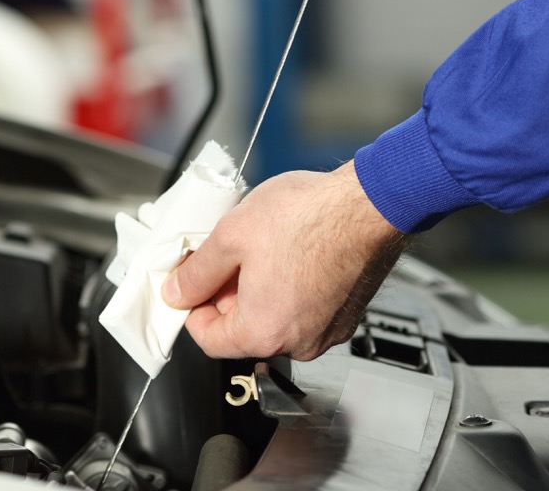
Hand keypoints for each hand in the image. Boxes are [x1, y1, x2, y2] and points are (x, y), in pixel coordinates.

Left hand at [161, 160, 406, 360]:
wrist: (370, 204)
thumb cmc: (312, 217)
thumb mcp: (231, 235)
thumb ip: (197, 271)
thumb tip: (178, 291)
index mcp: (263, 332)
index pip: (208, 340)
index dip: (193, 307)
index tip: (192, 284)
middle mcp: (299, 343)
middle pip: (244, 330)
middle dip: (230, 294)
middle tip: (229, 255)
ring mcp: (327, 331)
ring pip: (276, 318)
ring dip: (262, 289)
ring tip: (265, 248)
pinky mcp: (346, 315)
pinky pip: (306, 310)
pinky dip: (293, 288)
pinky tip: (293, 253)